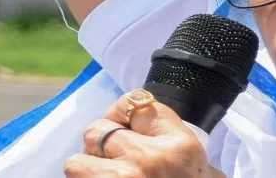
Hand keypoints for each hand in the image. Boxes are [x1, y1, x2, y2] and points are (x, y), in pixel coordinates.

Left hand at [64, 92, 225, 177]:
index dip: (122, 112)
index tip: (125, 125)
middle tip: (116, 161)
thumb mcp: (198, 166)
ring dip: (87, 172)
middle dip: (101, 145)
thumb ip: (170, 137)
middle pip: (98, 129)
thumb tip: (133, 113)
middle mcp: (148, 159)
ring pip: (78, 162)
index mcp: (178, 146)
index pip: (135, 103)